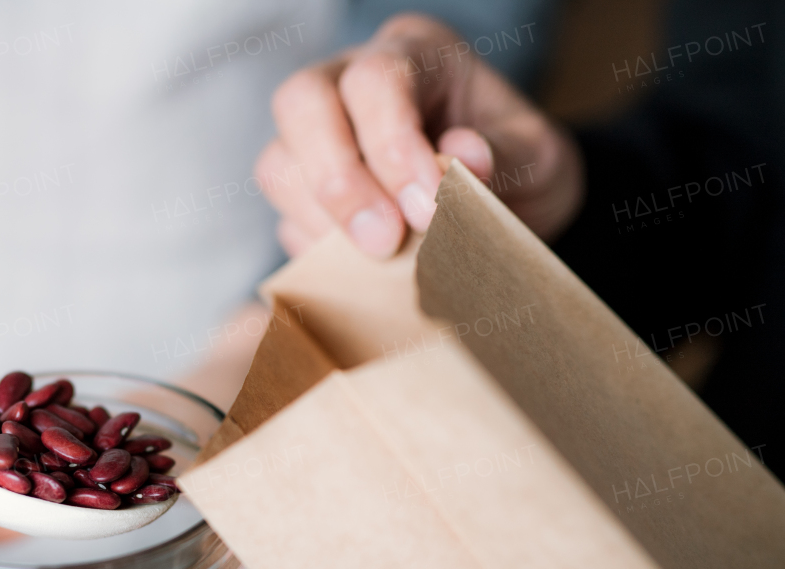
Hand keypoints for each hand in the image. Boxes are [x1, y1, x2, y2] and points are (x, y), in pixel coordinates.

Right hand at [257, 13, 583, 258]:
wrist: (506, 207)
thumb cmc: (516, 165)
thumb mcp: (536, 157)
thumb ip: (503, 155)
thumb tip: (461, 158)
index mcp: (415, 53)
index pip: (377, 80)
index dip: (392, 146)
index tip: (425, 210)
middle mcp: (350, 80)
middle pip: (302, 103)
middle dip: (337, 179)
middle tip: (381, 241)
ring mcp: (317, 137)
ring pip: (278, 162)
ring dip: (321, 219)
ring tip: (374, 260)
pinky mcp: (304, 192)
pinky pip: (285, 218)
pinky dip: (317, 249)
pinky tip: (362, 269)